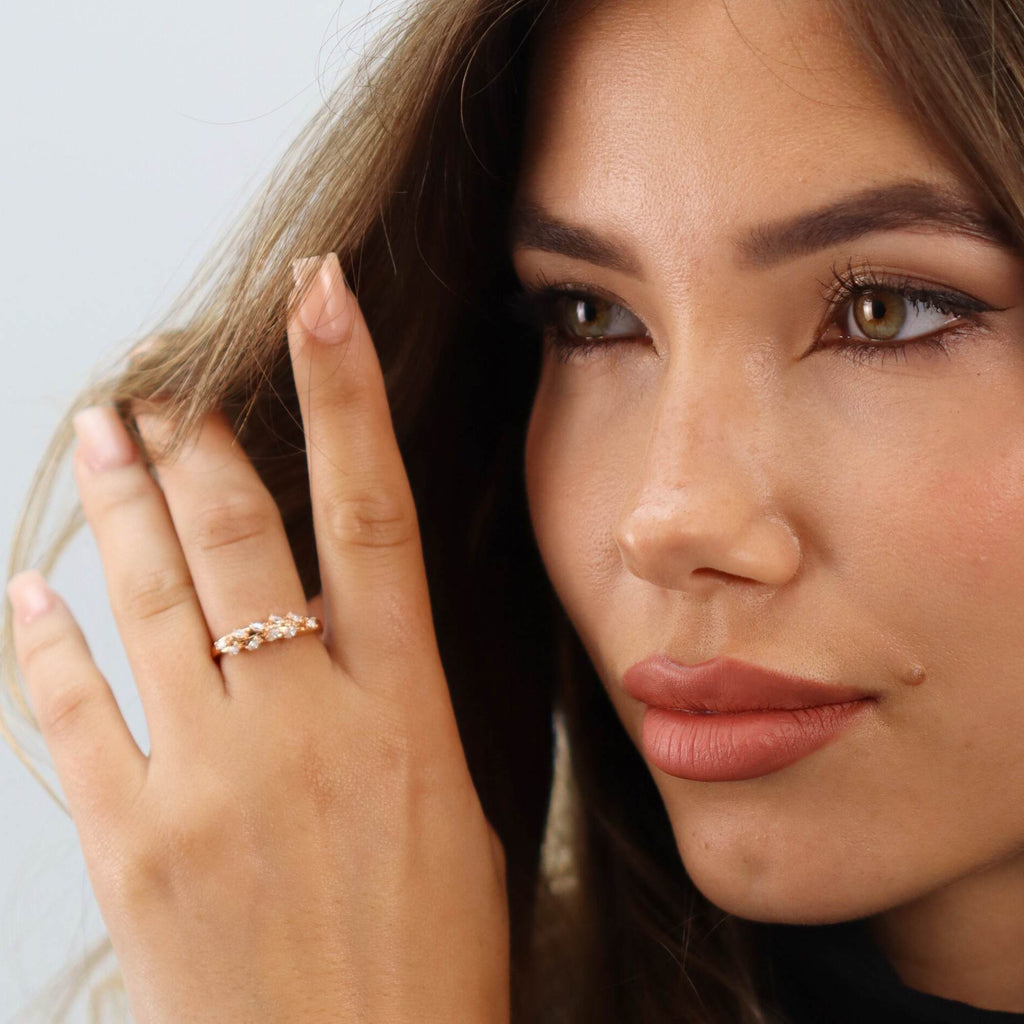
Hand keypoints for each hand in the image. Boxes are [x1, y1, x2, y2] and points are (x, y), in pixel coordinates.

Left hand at [5, 252, 509, 1023]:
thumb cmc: (427, 958)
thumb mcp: (456, 814)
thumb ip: (395, 714)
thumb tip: (352, 644)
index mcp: (401, 711)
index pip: (372, 513)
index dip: (345, 395)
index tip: (319, 304)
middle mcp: (304, 723)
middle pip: (239, 535)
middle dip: (198, 444)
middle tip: (170, 392)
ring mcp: (208, 778)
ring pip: (147, 599)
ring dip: (120, 504)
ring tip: (102, 435)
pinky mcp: (134, 842)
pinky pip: (72, 709)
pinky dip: (45, 640)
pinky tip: (33, 591)